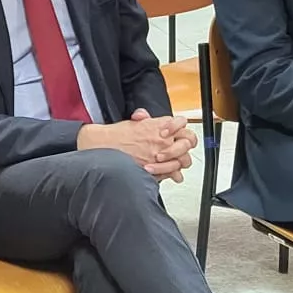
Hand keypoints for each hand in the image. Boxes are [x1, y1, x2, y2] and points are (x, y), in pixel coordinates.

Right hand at [80, 109, 196, 180]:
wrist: (104, 146)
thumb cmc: (116, 136)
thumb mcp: (134, 122)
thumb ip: (145, 120)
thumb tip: (145, 117)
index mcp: (159, 124)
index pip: (182, 123)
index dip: (181, 129)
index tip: (176, 134)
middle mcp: (162, 138)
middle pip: (188, 141)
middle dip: (185, 147)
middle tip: (180, 151)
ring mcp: (160, 153)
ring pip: (183, 158)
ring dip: (181, 161)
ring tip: (176, 164)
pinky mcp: (156, 167)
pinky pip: (173, 171)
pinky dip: (174, 174)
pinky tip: (173, 175)